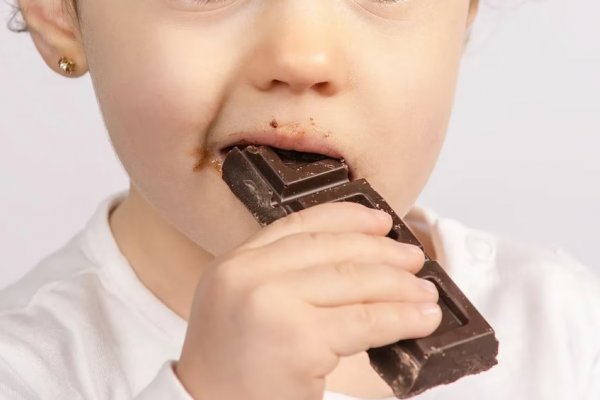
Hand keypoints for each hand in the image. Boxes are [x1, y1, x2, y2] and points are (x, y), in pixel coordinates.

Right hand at [175, 202, 440, 399]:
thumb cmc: (234, 372)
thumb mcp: (243, 308)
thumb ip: (284, 279)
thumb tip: (359, 263)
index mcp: (233, 264)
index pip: (297, 225)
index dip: (346, 218)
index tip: (380, 220)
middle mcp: (246, 276)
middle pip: (331, 250)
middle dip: (381, 252)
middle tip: (413, 260)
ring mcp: (270, 304)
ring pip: (353, 282)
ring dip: (399, 286)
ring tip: (426, 292)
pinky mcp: (298, 340)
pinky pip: (365, 322)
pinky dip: (401, 318)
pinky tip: (422, 319)